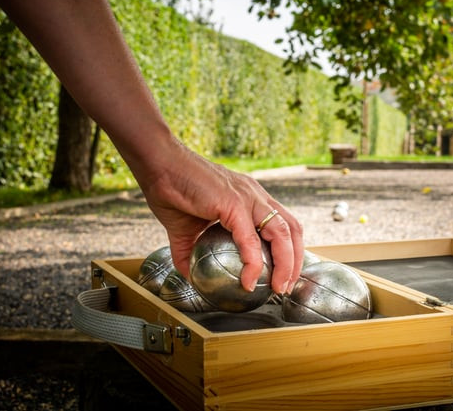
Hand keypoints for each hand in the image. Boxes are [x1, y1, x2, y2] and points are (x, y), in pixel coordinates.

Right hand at [136, 138, 303, 294]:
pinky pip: (250, 239)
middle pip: (292, 229)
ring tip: (278, 286)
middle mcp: (255, 196)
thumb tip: (190, 276)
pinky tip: (248, 280)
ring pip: (282, 233)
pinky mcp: (233, 203)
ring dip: (286, 263)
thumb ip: (190, 252)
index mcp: (250, 199)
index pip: (283, 225)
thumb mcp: (185, 229)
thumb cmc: (171, 189)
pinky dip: (253, 263)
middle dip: (295, 261)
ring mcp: (248, 197)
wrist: (158, 165)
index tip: (283, 275)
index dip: (290, 251)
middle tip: (285, 286)